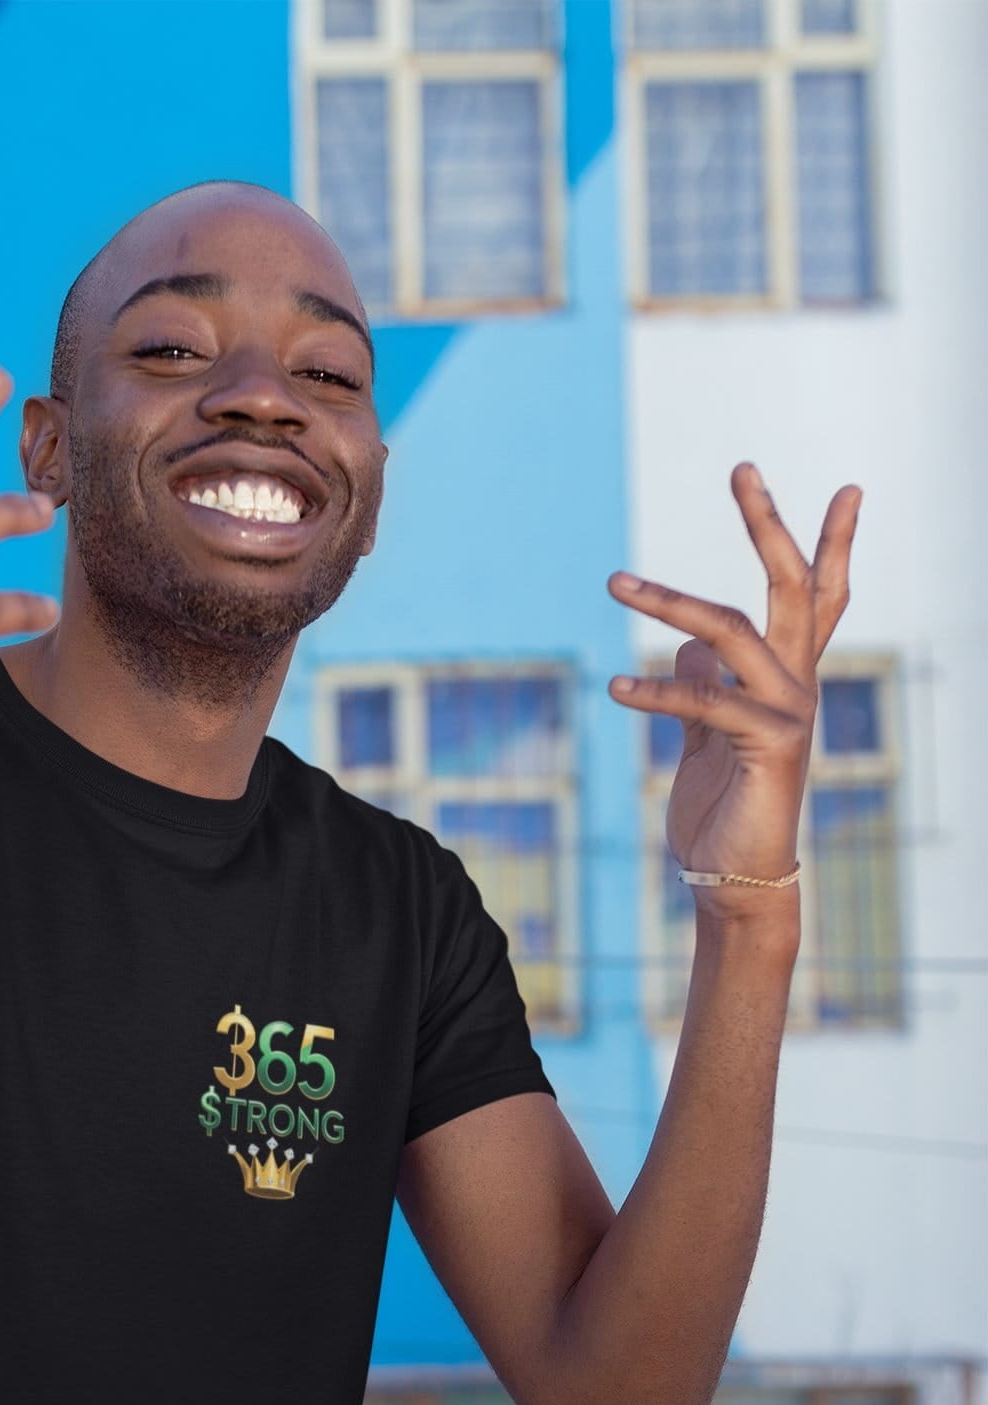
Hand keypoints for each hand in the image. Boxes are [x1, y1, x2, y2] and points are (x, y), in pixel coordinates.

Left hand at [604, 463, 861, 918]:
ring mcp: (789, 715)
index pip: (819, 600)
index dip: (830, 544)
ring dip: (670, 604)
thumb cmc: (722, 811)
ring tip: (615, 581)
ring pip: (734, 633)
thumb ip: (700, 692)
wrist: (732, 880)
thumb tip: (686, 651)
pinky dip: (655, 694)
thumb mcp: (705, 740)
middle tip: (742, 467)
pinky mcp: (768, 748)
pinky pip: (705, 704)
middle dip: (769, 526)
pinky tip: (614, 688)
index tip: (848, 488)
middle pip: (793, 590)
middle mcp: (798, 688)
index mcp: (786, 681)